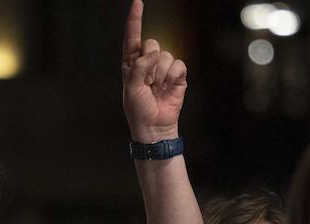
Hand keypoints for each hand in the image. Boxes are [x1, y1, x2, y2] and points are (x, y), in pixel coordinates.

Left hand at [121, 0, 188, 142]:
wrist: (154, 126)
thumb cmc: (138, 109)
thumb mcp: (131, 88)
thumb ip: (139, 67)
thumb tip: (154, 53)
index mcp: (131, 63)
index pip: (132, 38)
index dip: (135, 20)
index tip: (138, 2)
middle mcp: (147, 62)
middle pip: (152, 43)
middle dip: (150, 63)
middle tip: (147, 83)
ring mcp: (163, 68)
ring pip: (166, 55)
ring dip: (161, 75)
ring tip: (157, 89)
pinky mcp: (177, 75)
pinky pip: (178, 65)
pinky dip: (173, 77)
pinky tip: (168, 89)